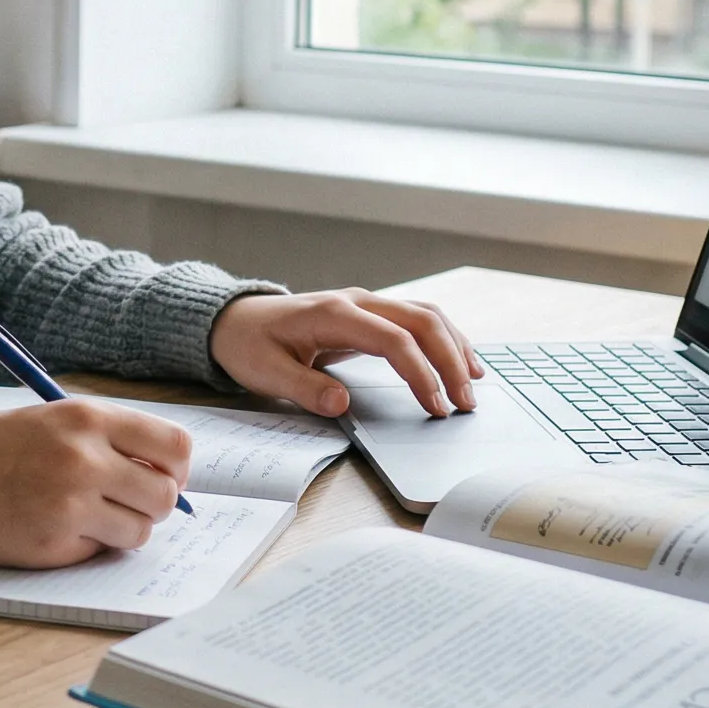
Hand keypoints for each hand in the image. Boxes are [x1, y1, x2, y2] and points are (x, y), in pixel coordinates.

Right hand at [0, 398, 192, 566]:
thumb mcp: (47, 420)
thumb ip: (104, 440)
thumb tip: (163, 476)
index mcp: (86, 418)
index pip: (175, 446)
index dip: (174, 468)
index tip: (159, 476)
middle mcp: (84, 459)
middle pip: (164, 496)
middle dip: (149, 505)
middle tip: (121, 504)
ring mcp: (68, 505)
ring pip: (139, 532)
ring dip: (119, 531)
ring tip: (80, 516)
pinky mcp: (50, 546)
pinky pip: (97, 554)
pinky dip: (83, 547)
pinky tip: (46, 528)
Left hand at [209, 288, 483, 417]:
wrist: (235, 320)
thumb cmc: (249, 345)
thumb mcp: (265, 372)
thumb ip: (304, 388)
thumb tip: (341, 404)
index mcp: (333, 313)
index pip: (393, 339)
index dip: (419, 373)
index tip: (434, 406)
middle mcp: (357, 301)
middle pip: (421, 321)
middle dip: (450, 362)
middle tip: (465, 403)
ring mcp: (366, 303)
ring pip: (426, 315)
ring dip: (454, 347)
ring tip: (473, 386)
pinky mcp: (370, 313)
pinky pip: (418, 319)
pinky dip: (444, 338)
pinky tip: (461, 362)